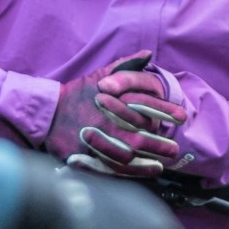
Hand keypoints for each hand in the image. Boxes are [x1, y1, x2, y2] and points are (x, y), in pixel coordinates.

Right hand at [44, 53, 192, 176]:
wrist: (45, 113)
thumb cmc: (76, 95)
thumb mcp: (99, 76)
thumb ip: (125, 66)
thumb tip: (147, 54)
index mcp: (111, 103)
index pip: (144, 106)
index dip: (165, 111)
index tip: (182, 117)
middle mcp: (105, 124)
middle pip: (139, 138)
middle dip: (160, 144)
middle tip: (175, 149)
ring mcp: (94, 143)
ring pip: (126, 159)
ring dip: (147, 164)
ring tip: (162, 165)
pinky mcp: (83, 158)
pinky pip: (109, 170)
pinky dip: (127, 174)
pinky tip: (140, 174)